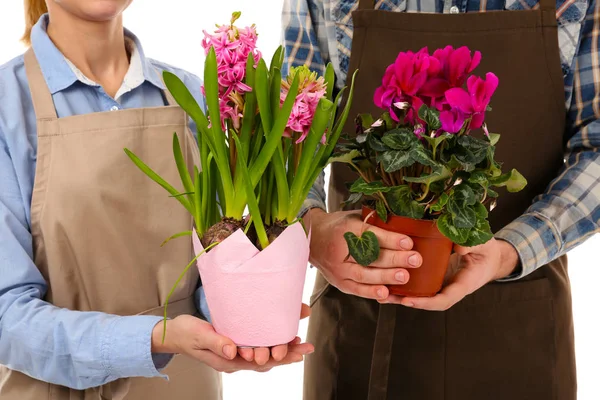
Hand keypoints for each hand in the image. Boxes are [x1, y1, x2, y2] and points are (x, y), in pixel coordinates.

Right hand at [151, 303, 313, 372]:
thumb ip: (216, 343)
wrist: (174, 333)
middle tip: (307, 346)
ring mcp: (235, 353)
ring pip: (264, 353)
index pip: (260, 362)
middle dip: (288, 353)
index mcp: (228, 361)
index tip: (297, 353)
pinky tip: (280, 335)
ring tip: (301, 342)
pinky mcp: (235, 343)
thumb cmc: (185, 333)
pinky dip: (271, 340)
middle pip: (267, 359)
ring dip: (282, 347)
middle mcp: (235, 359)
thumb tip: (233, 351)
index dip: (280, 358)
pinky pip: (257, 345)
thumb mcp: (199, 335)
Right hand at [304, 208, 421, 299]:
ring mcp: (339, 269)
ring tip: (404, 277)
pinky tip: (387, 294)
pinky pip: (358, 290)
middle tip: (414, 259)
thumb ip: (374, 221)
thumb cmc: (339, 227)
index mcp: (346, 229)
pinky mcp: (340, 283)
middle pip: (369, 256)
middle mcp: (340, 250)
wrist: (312, 240)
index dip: (391, 239)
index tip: (409, 242)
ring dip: (386, 277)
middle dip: (394, 259)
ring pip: (365, 275)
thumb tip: (404, 223)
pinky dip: (373, 293)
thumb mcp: (354, 217)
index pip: (371, 235)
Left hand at [380, 238, 519, 310]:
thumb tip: (458, 247)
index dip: (426, 303)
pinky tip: (384, 279)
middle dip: (406, 301)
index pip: (445, 299)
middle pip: (426, 300)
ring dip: (399, 294)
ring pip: (419, 293)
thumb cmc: (487, 251)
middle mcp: (449, 287)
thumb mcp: (484, 246)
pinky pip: (418, 282)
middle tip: (385, 297)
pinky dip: (402, 282)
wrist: (489, 255)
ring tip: (378, 292)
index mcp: (464, 284)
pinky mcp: (434, 276)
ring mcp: (440, 282)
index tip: (409, 301)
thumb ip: (473, 245)